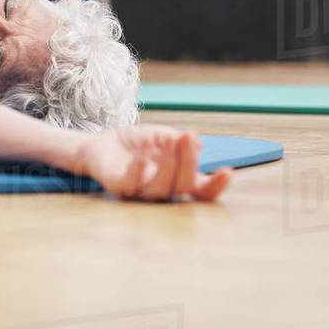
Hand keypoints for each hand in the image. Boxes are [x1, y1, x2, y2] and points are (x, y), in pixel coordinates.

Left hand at [76, 125, 231, 200]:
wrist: (101, 145)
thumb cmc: (135, 144)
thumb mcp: (160, 136)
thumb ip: (177, 141)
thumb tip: (197, 145)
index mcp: (178, 179)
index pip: (201, 190)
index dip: (216, 186)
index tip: (227, 172)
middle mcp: (163, 190)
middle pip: (183, 186)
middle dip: (188, 161)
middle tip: (189, 136)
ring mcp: (141, 192)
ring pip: (161, 189)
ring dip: (168, 163)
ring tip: (171, 139)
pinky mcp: (120, 189)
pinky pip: (131, 185)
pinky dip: (139, 168)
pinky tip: (145, 152)